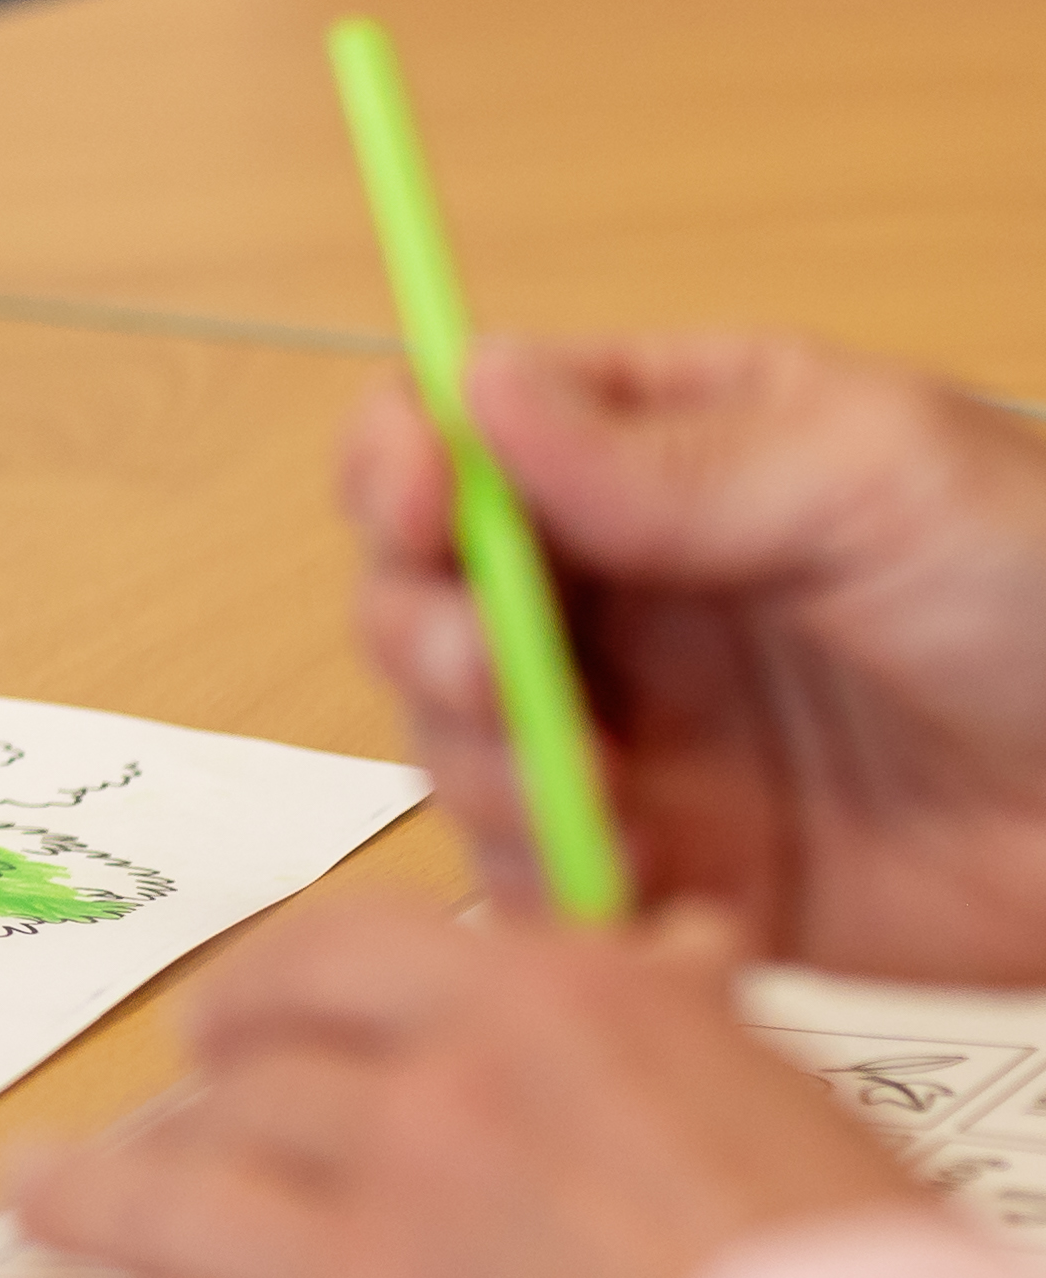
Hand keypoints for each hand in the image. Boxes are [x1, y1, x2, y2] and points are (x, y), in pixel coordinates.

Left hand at [0, 896, 926, 1277]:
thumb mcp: (771, 1106)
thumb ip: (676, 1025)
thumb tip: (677, 947)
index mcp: (527, 1016)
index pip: (322, 962)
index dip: (254, 996)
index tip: (228, 1022)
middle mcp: (415, 1117)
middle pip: (235, 1094)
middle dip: (180, 1117)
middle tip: (151, 1135)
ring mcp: (347, 1264)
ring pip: (155, 1204)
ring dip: (80, 1200)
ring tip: (35, 1199)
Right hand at [343, 333, 1045, 974]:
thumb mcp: (877, 478)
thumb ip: (667, 459)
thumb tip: (480, 389)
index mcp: (654, 458)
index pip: (452, 430)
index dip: (400, 463)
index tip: (419, 506)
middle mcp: (622, 591)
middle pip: (417, 591)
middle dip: (424, 630)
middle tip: (493, 671)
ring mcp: (637, 730)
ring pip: (453, 740)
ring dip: (486, 766)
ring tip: (598, 796)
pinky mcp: (674, 865)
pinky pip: (540, 879)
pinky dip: (559, 888)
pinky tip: (653, 888)